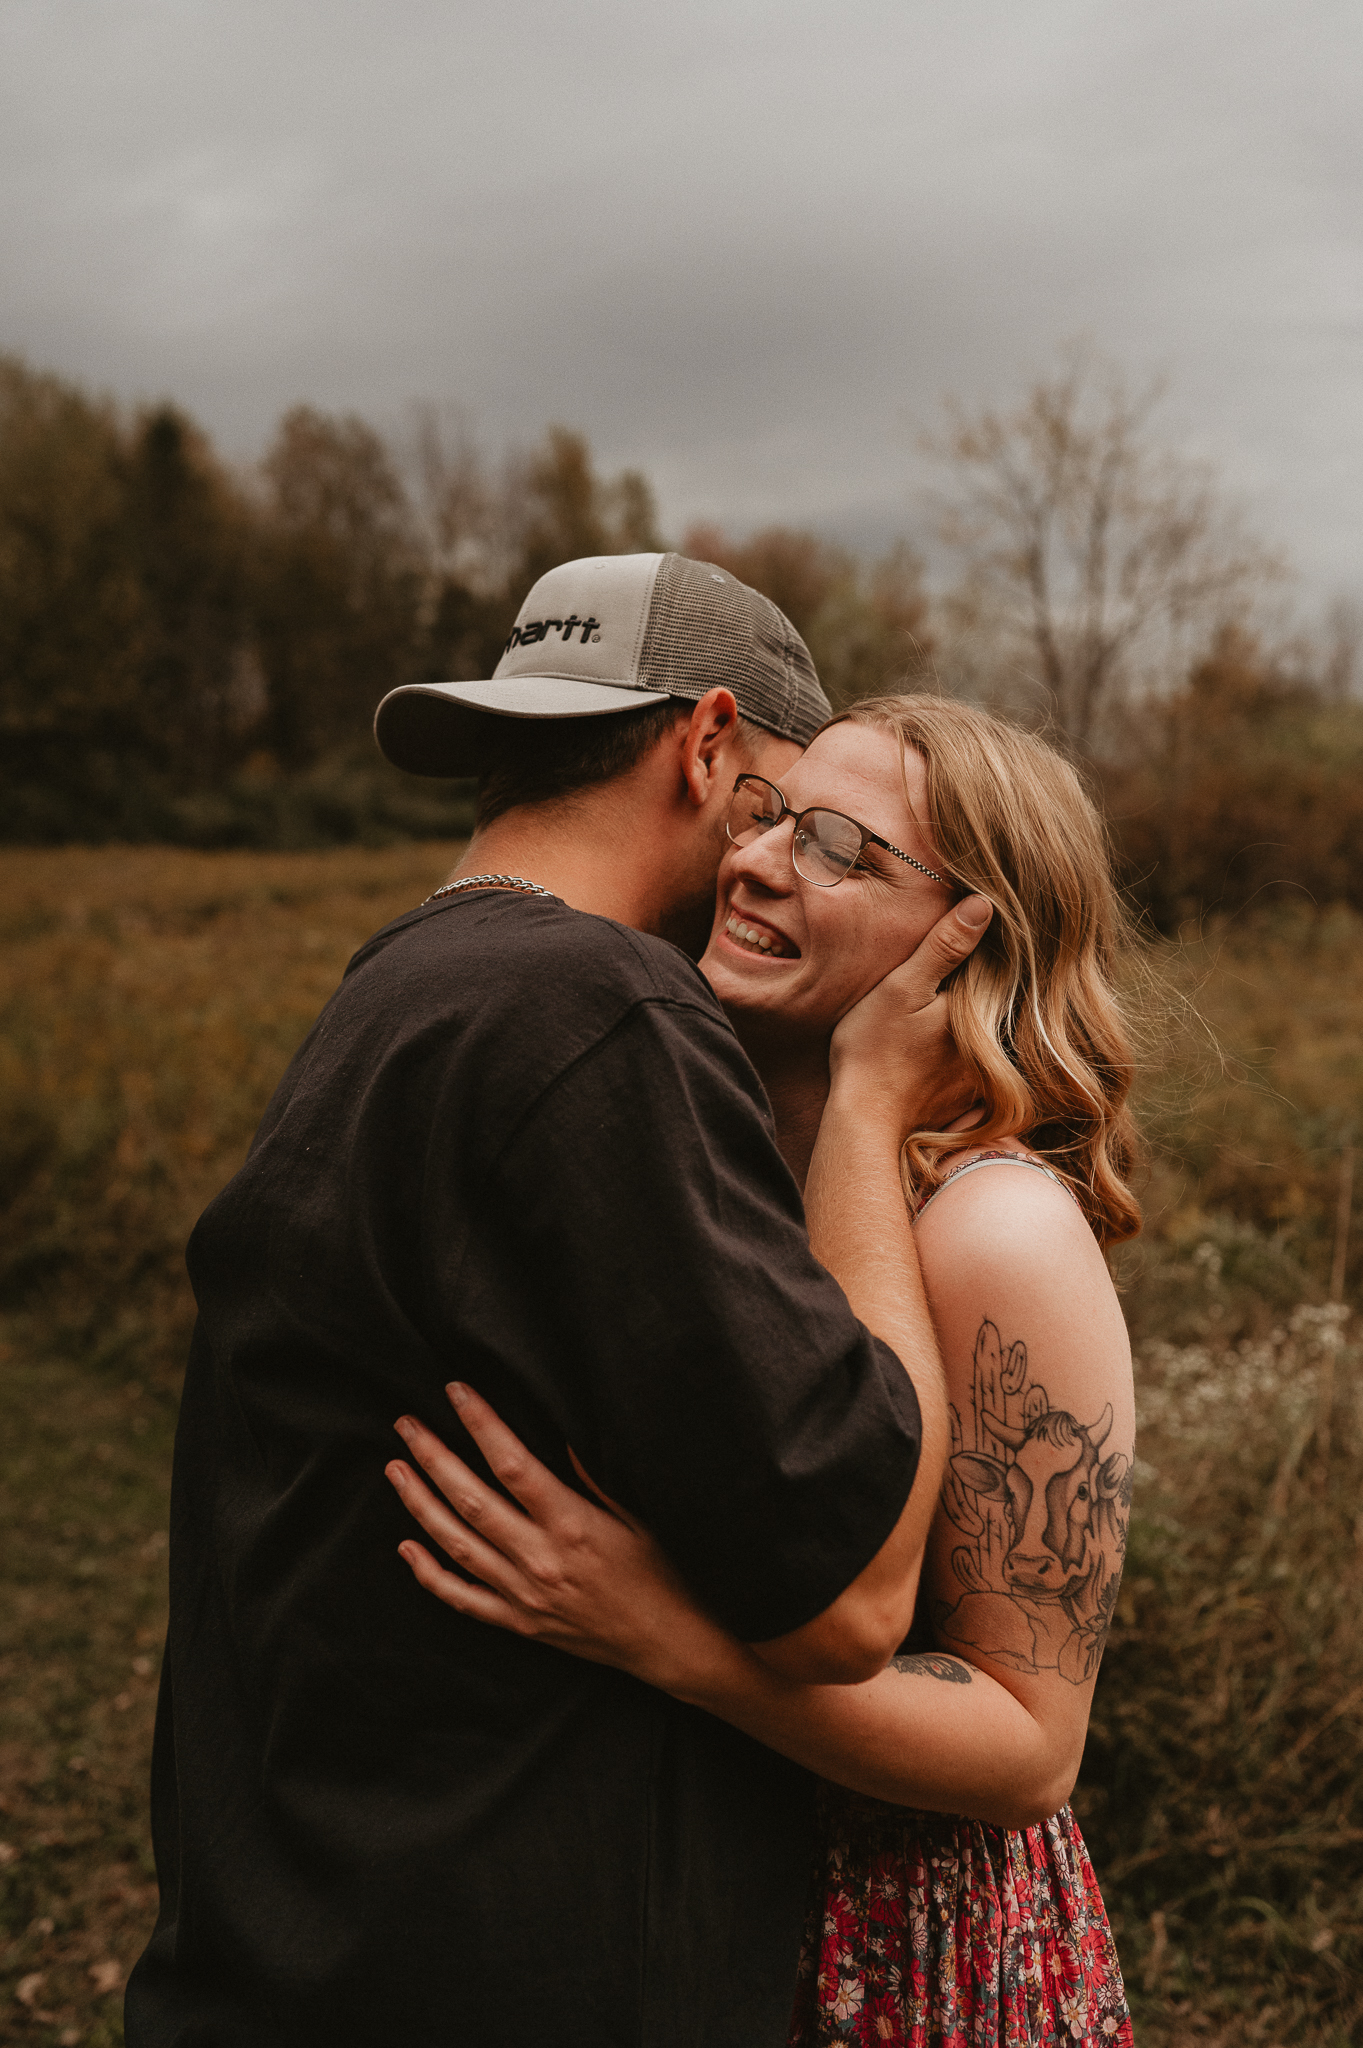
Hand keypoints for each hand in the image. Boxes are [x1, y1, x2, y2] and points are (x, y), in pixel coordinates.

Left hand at [386, 1384, 726, 1692]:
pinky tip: (406, 1547)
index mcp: (571, 1524)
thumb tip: (559, 1434)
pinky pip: (462, 1599)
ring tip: (396, 1468)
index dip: (480, 1423)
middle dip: (434, 1456)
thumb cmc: (663, 1570)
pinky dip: (430, 1574)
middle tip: (406, 1424)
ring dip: (420, 1504)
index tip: (456, 1391)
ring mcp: (524, 1595)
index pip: (512, 1463)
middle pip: (471, 1500)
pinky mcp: (519, 1623)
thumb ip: (593, 1475)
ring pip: (456, 1545)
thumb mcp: (639, 1513)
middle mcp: (540, 1559)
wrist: (669, 1642)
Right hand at [828, 895, 991, 1132]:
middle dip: (974, 984)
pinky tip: (931, 1047)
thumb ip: (945, 947)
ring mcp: (983, 1072)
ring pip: (981, 1030)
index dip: (978, 948)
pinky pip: (974, 1061)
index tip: (959, 939)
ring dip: (969, 1017)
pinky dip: (960, 1050)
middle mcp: (992, 1042)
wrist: (865, 1120)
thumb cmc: (874, 1051)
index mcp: (980, 1008)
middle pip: (990, 999)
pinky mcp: (970, 1095)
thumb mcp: (903, 987)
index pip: (993, 966)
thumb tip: (985, 904)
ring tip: (933, 1013)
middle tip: (938, 981)